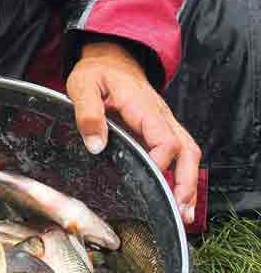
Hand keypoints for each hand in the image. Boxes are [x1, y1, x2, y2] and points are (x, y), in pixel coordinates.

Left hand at [66, 42, 200, 223]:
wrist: (110, 59)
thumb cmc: (97, 73)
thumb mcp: (83, 86)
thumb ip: (87, 113)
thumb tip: (96, 145)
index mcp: (143, 107)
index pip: (164, 139)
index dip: (161, 164)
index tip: (150, 185)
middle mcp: (161, 117)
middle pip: (187, 150)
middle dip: (186, 183)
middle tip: (179, 212)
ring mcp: (164, 124)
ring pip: (189, 154)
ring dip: (188, 184)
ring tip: (183, 214)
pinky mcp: (161, 131)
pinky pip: (180, 154)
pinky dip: (182, 176)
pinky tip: (176, 198)